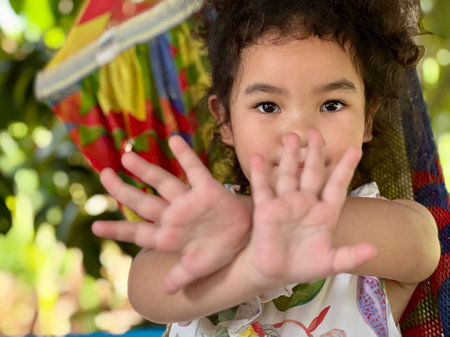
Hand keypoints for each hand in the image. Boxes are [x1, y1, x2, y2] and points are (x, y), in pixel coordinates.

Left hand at [92, 136, 251, 293]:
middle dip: (122, 190)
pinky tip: (174, 141)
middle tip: (104, 176)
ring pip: (162, 183)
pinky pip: (194, 170)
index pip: (138, 231)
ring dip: (145, 170)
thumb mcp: (199, 268)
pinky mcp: (207, 190)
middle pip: (143, 202)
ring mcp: (188, 201)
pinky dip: (185, 156)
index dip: (117, 229)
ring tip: (126, 157)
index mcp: (168, 236)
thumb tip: (166, 291)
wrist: (245, 236)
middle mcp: (174, 215)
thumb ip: (181, 276)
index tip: (95, 227)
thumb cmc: (220, 250)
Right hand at [246, 131, 376, 286]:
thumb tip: (374, 249)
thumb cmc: (304, 265)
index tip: (355, 149)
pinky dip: (260, 173)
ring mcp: (285, 204)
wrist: (275, 272)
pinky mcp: (266, 210)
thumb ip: (350, 256)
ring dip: (288, 156)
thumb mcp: (330, 263)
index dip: (345, 168)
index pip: (336, 186)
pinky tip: (258, 157)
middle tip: (316, 133)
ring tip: (291, 137)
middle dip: (314, 153)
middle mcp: (305, 204)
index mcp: (324, 213)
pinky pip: (263, 188)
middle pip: (311, 173)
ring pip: (288, 174)